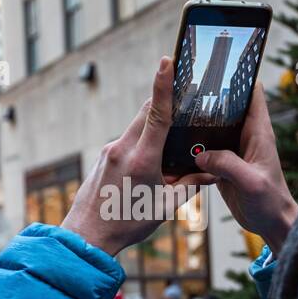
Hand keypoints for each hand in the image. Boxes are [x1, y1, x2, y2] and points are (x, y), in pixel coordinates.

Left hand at [61, 56, 205, 256]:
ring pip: (136, 128)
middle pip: (146, 113)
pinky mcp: (103, 157)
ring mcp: (109, 151)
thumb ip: (189, 185)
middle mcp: (122, 149)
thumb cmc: (127, 224)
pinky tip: (147, 166)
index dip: (163, 85)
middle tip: (184, 101)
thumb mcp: (165, 207)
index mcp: (141, 159)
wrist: (86, 237)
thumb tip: (211, 174)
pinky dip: (141, 144)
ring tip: (168, 151)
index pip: (156, 113)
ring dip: (154, 130)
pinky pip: (126, 141)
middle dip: (164, 104)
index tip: (167, 61)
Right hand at [191, 80, 297, 255]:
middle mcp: (245, 135)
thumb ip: (228, 165)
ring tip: (174, 110)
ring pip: (212, 127)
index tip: (218, 64)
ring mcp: (233, 149)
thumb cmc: (270, 201)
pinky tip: (174, 144)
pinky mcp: (223, 164)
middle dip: (208, 95)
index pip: (252, 93)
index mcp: (258, 132)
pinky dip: (192, 146)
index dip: (238, 76)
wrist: (271, 223)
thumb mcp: (250, 182)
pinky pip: (205, 149)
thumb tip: (202, 155)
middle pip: (226, 106)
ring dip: (196, 122)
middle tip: (184, 85)